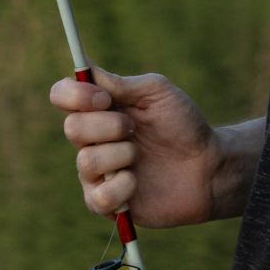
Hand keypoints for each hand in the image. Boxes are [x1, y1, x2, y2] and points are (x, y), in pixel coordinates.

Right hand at [50, 68, 220, 228]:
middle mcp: (92, 138)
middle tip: (133, 128)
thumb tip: (85, 66)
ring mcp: (97, 172)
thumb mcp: (156, 91)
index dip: (75, 95)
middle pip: (71, 128)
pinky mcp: (107, 203)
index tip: (104, 98)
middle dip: (107, 126)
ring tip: (141, 155)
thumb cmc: (183, 123)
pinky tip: (138, 182)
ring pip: (86, 161)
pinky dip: (122, 186)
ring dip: (121, 154)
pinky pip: (98, 197)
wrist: (208, 165)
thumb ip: (120, 83)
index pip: (61, 95)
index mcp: (100, 108)